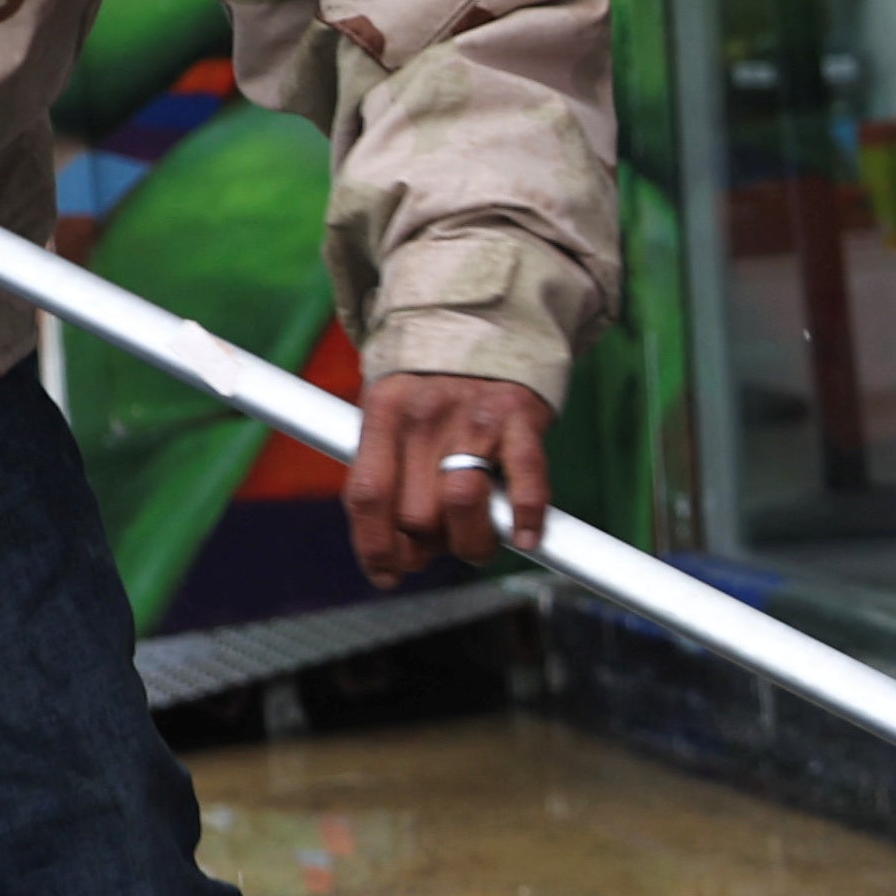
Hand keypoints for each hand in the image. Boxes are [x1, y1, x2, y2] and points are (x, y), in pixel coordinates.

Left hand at [349, 370, 549, 584]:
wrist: (488, 321)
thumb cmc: (433, 384)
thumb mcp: (391, 411)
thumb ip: (386, 468)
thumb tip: (392, 550)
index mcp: (384, 412)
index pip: (368, 496)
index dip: (374, 548)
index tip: (387, 574)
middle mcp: (425, 414)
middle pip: (417, 513)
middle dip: (428, 546)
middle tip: (439, 543)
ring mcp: (476, 415)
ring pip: (464, 504)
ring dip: (472, 540)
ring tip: (476, 538)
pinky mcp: (522, 417)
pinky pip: (526, 480)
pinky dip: (526, 516)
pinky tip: (526, 536)